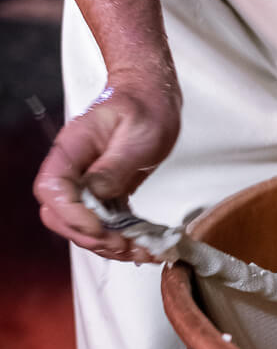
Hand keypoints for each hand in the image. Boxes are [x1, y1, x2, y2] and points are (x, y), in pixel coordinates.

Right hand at [34, 74, 181, 260]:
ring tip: (145, 251)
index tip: (101, 226)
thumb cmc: (143, 107)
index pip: (52, 189)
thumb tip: (97, 194)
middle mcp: (74, 171)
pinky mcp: (106, 195)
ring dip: (111, 247)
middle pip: (61, 216)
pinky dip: (124, 240)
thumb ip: (114, 166)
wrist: (151, 97)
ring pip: (83, 227)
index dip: (72, 214)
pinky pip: (106, 225)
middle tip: (126, 244)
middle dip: (91, 237)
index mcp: (72, 150)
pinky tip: (147, 247)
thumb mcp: (136, 133)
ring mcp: (88, 185)